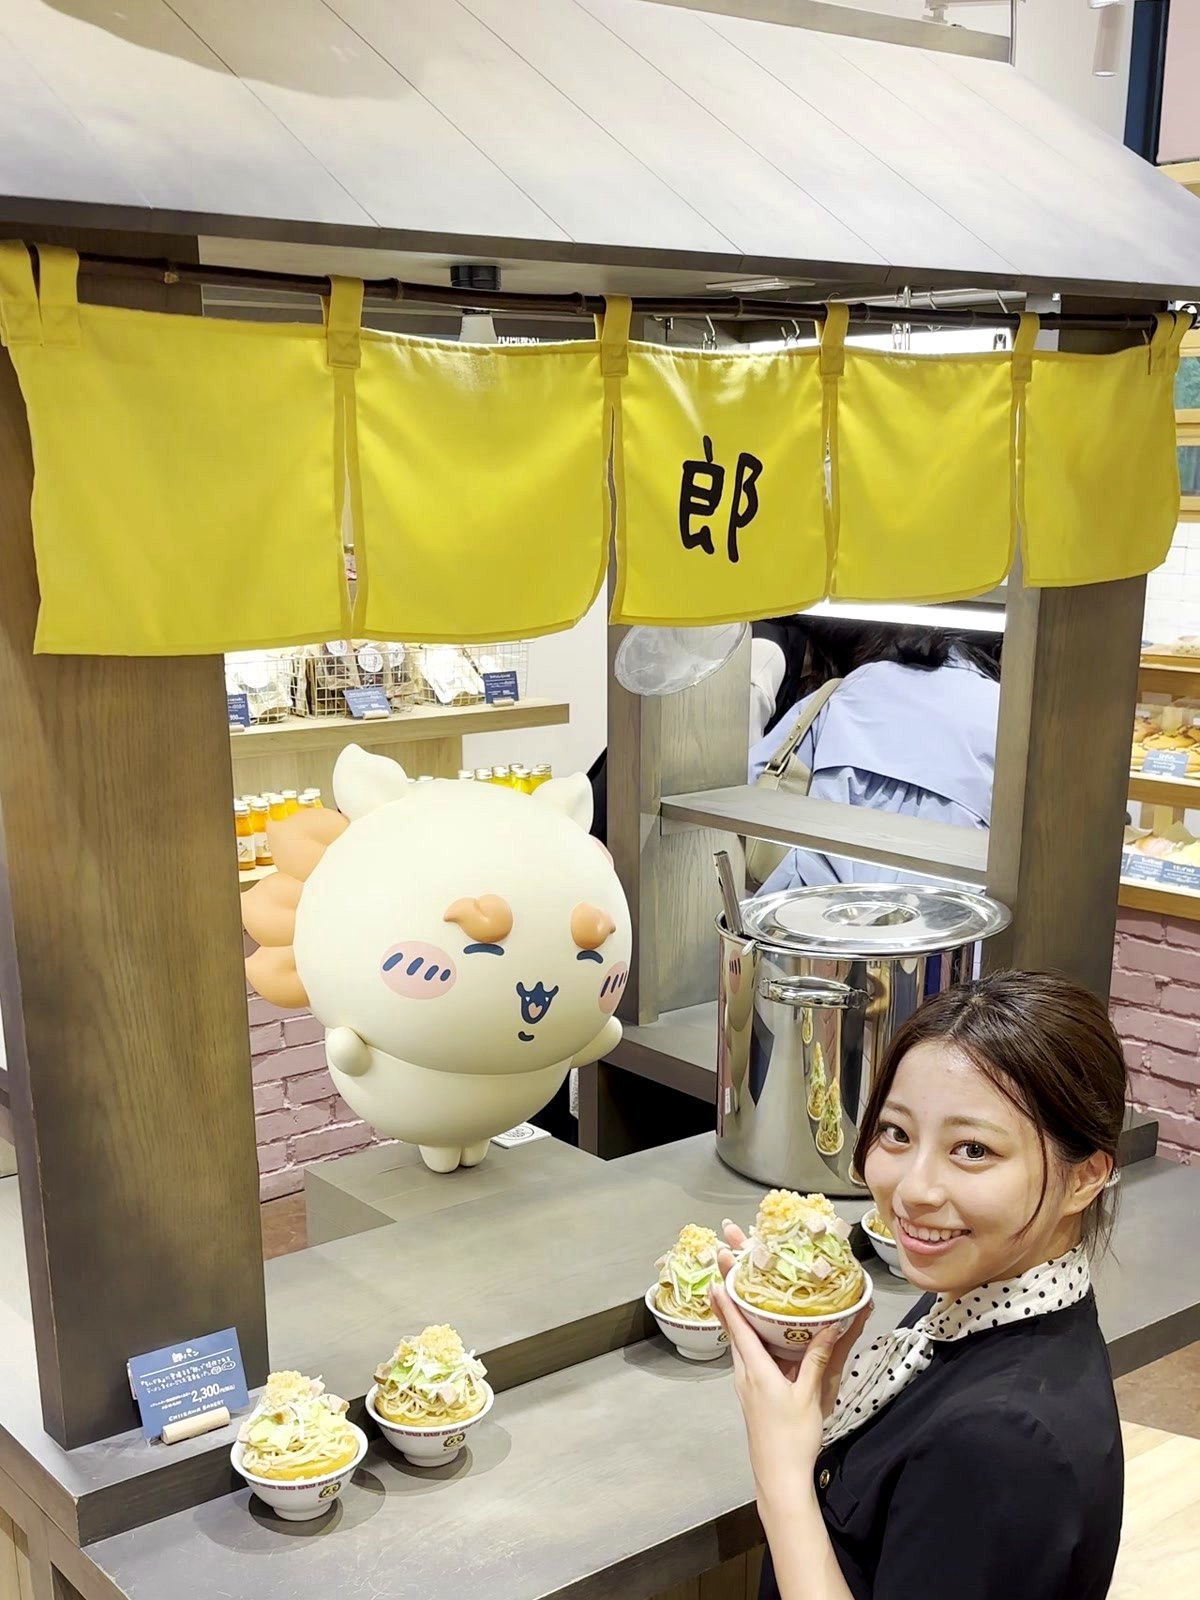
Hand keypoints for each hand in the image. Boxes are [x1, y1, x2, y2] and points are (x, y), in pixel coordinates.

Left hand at [710, 1220, 870, 1508]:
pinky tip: (766, 1330)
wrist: (778, 1476)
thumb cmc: (792, 1437)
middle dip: (732, 1297)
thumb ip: (817, 1358)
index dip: (727, 1297)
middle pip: (736, 1328)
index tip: (718, 1272)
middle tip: (733, 1268)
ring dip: (742, 1316)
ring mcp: (746, 1382)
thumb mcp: (809, 1396)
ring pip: (743, 1341)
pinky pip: (751, 1355)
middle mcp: (745, 1371)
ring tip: (747, 1289)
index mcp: (755, 1369)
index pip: (737, 1325)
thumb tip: (831, 1324)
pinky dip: (754, 1337)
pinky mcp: (753, 1391)